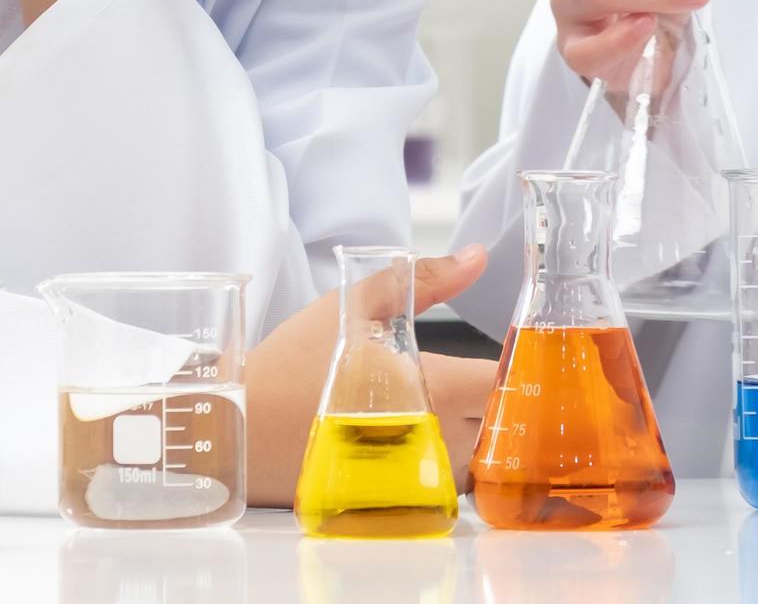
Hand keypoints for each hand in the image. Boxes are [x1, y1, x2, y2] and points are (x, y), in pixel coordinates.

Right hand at [243, 246, 490, 507]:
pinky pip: (451, 488)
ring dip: (477, 435)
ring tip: (445, 410)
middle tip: (472, 380)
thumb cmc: (294, 365)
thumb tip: (476, 256)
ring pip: (482, 460)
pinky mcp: (403, 502)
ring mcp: (422, 477)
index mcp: (434, 385)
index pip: (506, 378)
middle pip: (504, 424)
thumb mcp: (351, 306)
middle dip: (498, 401)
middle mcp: (439, 437)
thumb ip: (422, 278)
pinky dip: (450, 467)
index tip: (503, 353)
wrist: (243, 429)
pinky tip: (423, 444)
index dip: (515, 364)